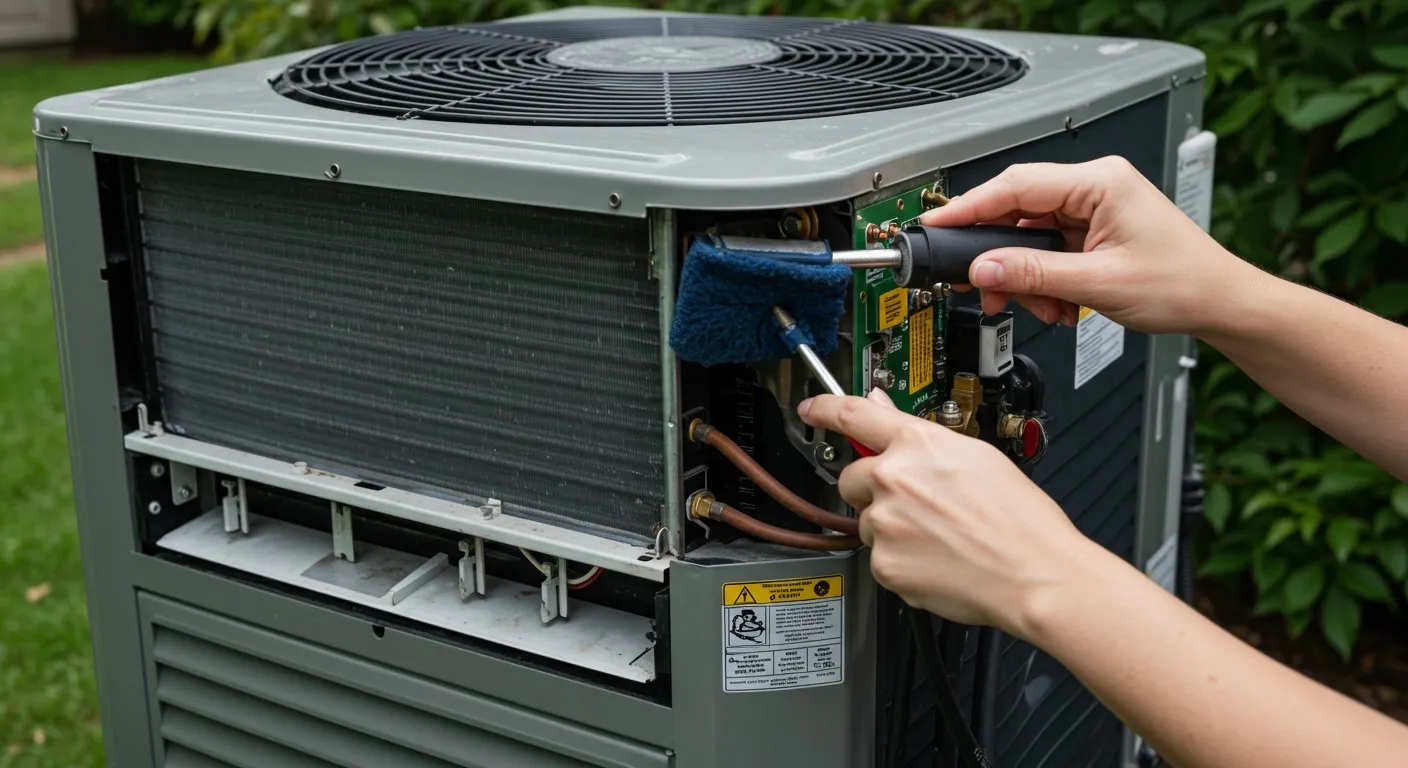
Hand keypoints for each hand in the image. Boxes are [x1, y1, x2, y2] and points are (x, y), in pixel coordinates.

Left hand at [798, 390, 1111, 639]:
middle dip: (872, 489)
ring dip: (891, 528)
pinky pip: (880, 558)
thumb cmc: (1019, 520)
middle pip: (853, 477)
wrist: (1034, 573)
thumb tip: (886, 413)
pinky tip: (937, 559)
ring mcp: (886, 522)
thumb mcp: (978, 456)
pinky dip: (901, 561)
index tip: (812, 409)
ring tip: (939, 537)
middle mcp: (894, 478)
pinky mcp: (884, 563)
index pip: (853, 414)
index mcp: (918, 443)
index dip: (825, 408)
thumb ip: (923, 438)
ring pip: (869, 521)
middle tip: (912, 505)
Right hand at [920, 156, 1266, 335]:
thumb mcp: (1099, 283)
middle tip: (979, 283)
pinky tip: (1057, 301)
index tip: (938, 224)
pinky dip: (1043, 279)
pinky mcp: (1093, 231)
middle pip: (1017, 211)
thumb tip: (983, 267)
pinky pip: (1047, 250)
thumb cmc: (1184, 283)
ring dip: (1025, 275)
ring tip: (1041, 304)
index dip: (970, 207)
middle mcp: (1095, 187)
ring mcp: (1094, 209)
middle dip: (998, 255)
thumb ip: (1033, 273)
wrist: (1221, 303)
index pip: (1015, 186)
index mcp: (1100, 181)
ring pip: (1029, 237)